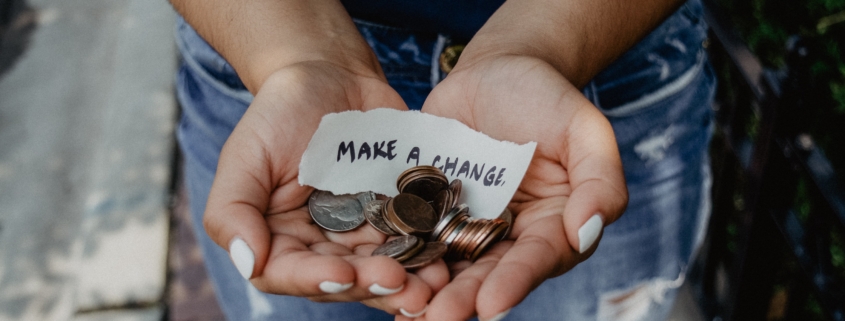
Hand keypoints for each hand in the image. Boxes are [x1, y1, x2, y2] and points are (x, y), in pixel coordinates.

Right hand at [202, 61, 448, 315]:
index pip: (290, 273)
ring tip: (432, 285)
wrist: (331, 75)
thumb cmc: (279, 113)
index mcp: (279, 239)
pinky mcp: (398, 216)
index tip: (344, 274)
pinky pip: (415, 241)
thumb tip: (248, 262)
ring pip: (383, 269)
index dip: (316, 280)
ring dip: (409, 282)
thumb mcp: (245, 155)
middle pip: (344, 280)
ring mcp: (363, 234)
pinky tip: (448, 260)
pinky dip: (430, 253)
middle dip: (372, 285)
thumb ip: (232, 211)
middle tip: (400, 283)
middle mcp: (321, 246)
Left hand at [414, 55, 627, 320]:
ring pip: (448, 263)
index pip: (536, 259)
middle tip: (438, 318)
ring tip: (407, 310)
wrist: (497, 70)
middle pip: (487, 273)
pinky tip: (378, 271)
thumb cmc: (548, 97)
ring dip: (428, 288)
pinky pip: (413, 233)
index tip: (491, 304)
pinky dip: (399, 253)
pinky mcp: (430, 208)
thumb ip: (599, 180)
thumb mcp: (584, 129)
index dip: (515, 282)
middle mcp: (509, 235)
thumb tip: (586, 232)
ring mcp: (466, 224)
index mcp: (552, 226)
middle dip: (463, 298)